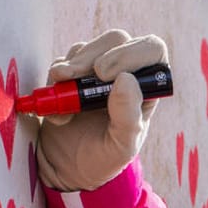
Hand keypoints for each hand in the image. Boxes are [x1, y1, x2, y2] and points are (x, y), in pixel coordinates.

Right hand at [33, 30, 167, 191]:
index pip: (152, 49)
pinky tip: (58, 113)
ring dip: (70, 71)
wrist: (70, 168)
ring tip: (65, 109)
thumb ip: (128, 117)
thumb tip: (125, 79)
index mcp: (148, 86)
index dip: (132, 53)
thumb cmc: (104, 158)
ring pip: (86, 48)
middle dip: (92, 56)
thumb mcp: (121, 146)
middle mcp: (126, 72)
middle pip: (116, 40)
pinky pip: (62, 62)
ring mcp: (97, 70)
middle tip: (74, 78)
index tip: (106, 74)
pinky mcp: (72, 73)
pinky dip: (55, 84)